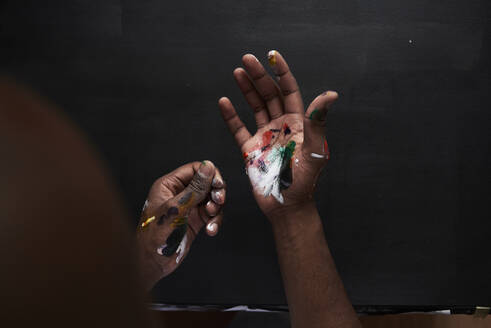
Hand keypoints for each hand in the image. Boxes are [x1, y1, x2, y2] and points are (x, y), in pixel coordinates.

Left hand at [136, 160, 225, 288]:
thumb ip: (195, 188)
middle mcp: (180, 193)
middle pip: (206, 183)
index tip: (218, 185)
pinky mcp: (195, 220)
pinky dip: (215, 221)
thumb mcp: (176, 209)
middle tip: (218, 201)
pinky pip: (211, 215)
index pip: (195, 169)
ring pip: (211, 199)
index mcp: (170, 185)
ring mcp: (188, 207)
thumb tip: (208, 167)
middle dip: (215, 192)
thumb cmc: (155, 236)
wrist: (152, 263)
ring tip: (212, 217)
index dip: (210, 174)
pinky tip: (211, 230)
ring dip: (216, 208)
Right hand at [218, 50, 336, 218]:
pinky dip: (231, 116)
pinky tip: (224, 102)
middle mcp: (281, 125)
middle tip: (247, 59)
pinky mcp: (250, 149)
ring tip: (237, 72)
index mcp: (298, 123)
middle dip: (259, 76)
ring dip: (246, 89)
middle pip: (269, 94)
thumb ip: (317, 122)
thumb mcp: (314, 150)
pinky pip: (238, 128)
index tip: (272, 56)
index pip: (289, 91)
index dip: (281, 72)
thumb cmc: (304, 182)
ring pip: (255, 106)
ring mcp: (265, 136)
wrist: (286, 206)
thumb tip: (331, 94)